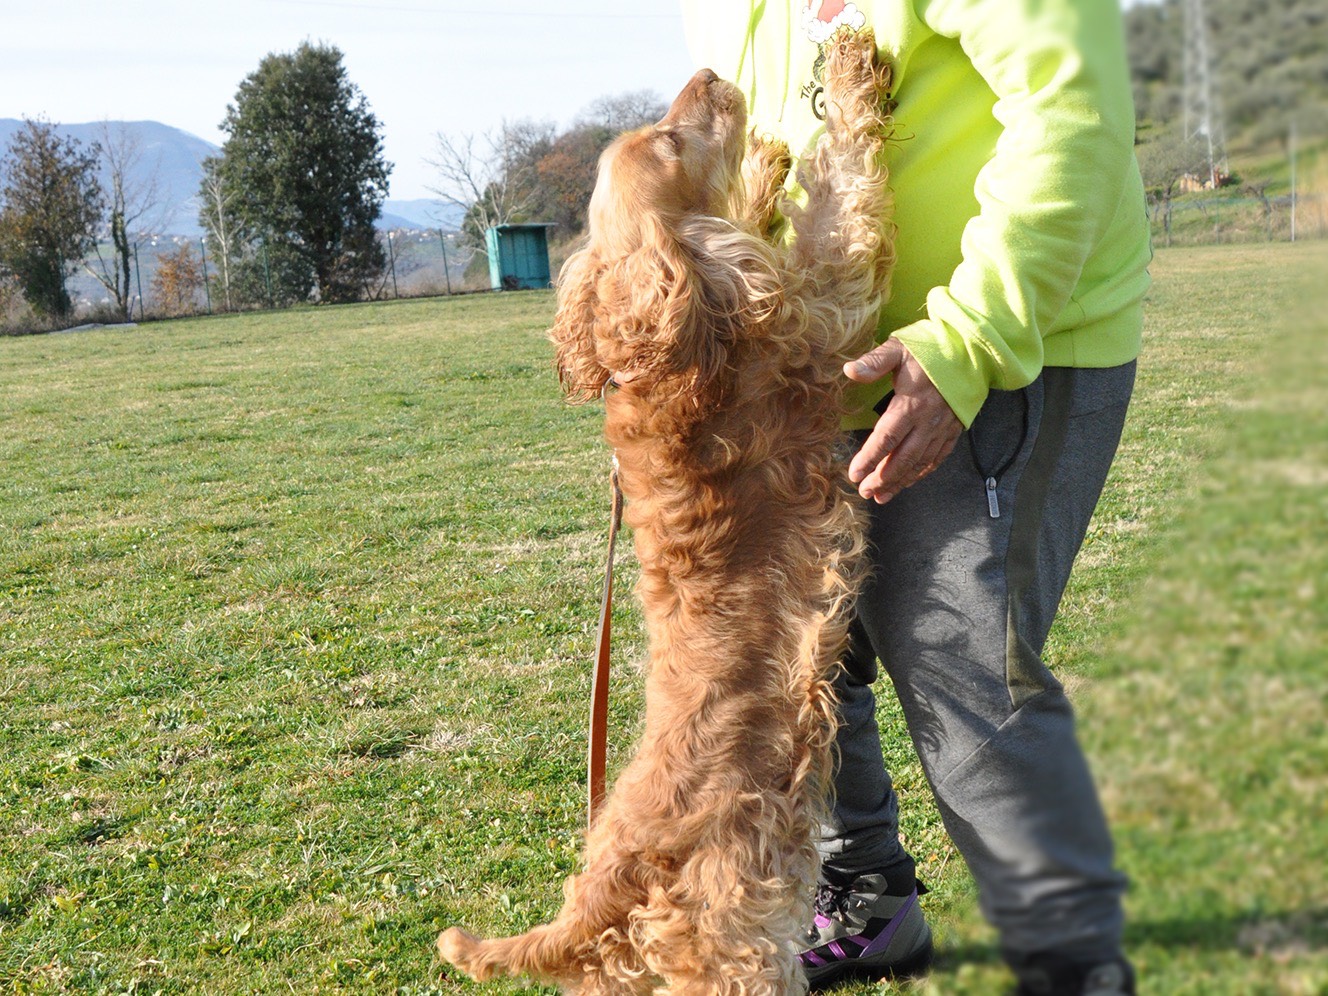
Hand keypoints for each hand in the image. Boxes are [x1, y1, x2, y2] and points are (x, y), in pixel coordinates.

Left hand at [844, 339, 962, 503]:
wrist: (971, 349)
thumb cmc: (931, 348)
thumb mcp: (899, 348)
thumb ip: (874, 362)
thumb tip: (849, 371)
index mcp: (911, 403)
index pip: (887, 438)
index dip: (870, 458)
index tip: (854, 474)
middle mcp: (928, 421)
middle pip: (903, 457)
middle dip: (883, 478)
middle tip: (865, 492)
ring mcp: (943, 427)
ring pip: (920, 462)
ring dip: (901, 481)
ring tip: (882, 495)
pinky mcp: (954, 429)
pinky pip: (938, 457)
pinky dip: (923, 472)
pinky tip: (909, 481)